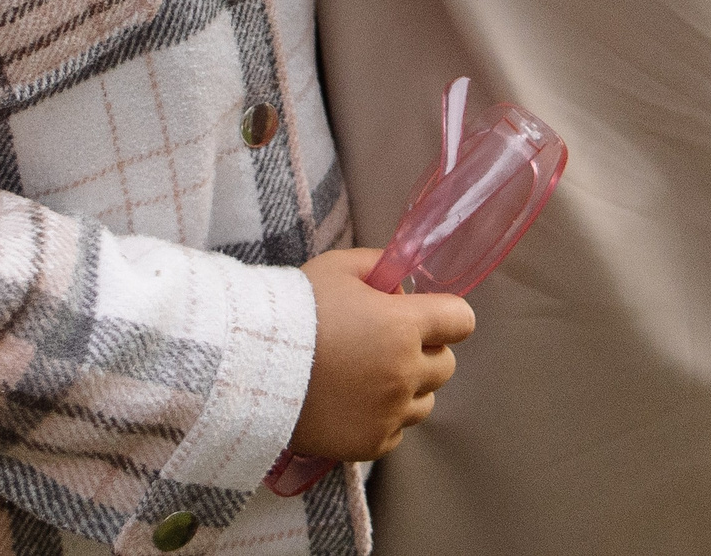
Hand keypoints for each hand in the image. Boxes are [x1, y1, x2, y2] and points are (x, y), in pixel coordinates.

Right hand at [287, 247, 477, 461]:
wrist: (248, 367)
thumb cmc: (295, 311)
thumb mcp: (338, 268)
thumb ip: (380, 267)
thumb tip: (402, 286)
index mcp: (405, 325)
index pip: (462, 321)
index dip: (446, 316)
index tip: (426, 317)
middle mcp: (405, 372)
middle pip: (445, 365)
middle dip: (424, 352)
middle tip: (385, 345)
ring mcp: (389, 412)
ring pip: (424, 401)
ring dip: (406, 389)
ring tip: (365, 377)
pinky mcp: (369, 443)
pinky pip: (397, 432)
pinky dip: (382, 419)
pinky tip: (352, 403)